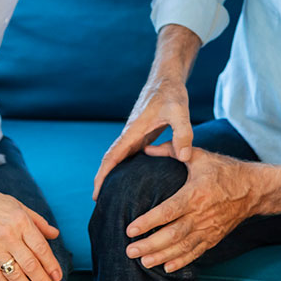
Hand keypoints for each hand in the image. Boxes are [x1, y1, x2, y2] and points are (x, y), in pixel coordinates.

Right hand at [93, 78, 192, 199]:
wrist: (166, 79)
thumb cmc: (171, 93)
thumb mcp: (179, 111)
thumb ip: (182, 133)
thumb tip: (183, 158)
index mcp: (134, 130)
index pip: (113, 156)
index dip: (103, 174)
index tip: (96, 192)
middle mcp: (130, 134)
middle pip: (111, 160)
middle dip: (103, 179)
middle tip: (99, 201)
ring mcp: (135, 135)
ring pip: (120, 157)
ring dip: (113, 174)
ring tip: (112, 196)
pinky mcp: (142, 134)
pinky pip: (130, 154)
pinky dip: (125, 167)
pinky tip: (131, 180)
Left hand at [125, 142, 257, 271]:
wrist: (254, 189)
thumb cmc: (224, 170)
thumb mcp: (200, 156)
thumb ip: (171, 150)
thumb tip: (146, 148)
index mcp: (196, 194)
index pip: (168, 211)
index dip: (148, 222)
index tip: (130, 229)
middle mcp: (202, 215)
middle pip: (173, 234)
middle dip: (150, 245)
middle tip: (130, 251)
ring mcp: (209, 229)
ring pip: (183, 247)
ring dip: (162, 257)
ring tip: (143, 262)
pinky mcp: (214, 237)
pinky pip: (196, 253)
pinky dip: (181, 262)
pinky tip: (166, 268)